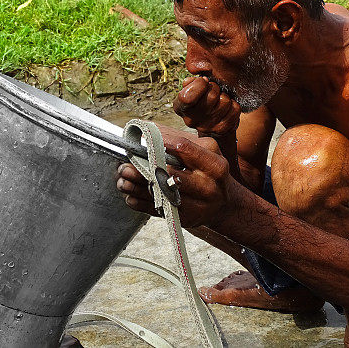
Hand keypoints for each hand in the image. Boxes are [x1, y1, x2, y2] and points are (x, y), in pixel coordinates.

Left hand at [116, 135, 239, 227]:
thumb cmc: (211, 172)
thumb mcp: (205, 151)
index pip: (183, 148)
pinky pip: (159, 210)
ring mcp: (198, 205)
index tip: (142, 140)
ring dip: (137, 187)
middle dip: (142, 169)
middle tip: (125, 165)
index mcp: (215, 164)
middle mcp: (209, 185)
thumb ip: (178, 138)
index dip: (159, 143)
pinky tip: (130, 195)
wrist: (225, 204)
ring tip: (123, 180)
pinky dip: (141, 202)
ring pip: (161, 194)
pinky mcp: (187, 219)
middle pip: (168, 175)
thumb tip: (148, 129)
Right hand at [173, 77, 240, 137]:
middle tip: (213, 92)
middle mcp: (191, 120)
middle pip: (211, 95)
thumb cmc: (201, 98)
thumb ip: (193, 81)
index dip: (199, 84)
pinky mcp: (222, 130)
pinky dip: (234, 105)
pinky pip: (235, 109)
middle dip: (215, 88)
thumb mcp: (192, 88)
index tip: (204, 81)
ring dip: (225, 97)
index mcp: (180, 107)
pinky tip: (227, 109)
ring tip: (219, 101)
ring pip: (225, 101)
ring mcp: (207, 127)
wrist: (211, 121)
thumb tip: (203, 80)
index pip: (187, 97)